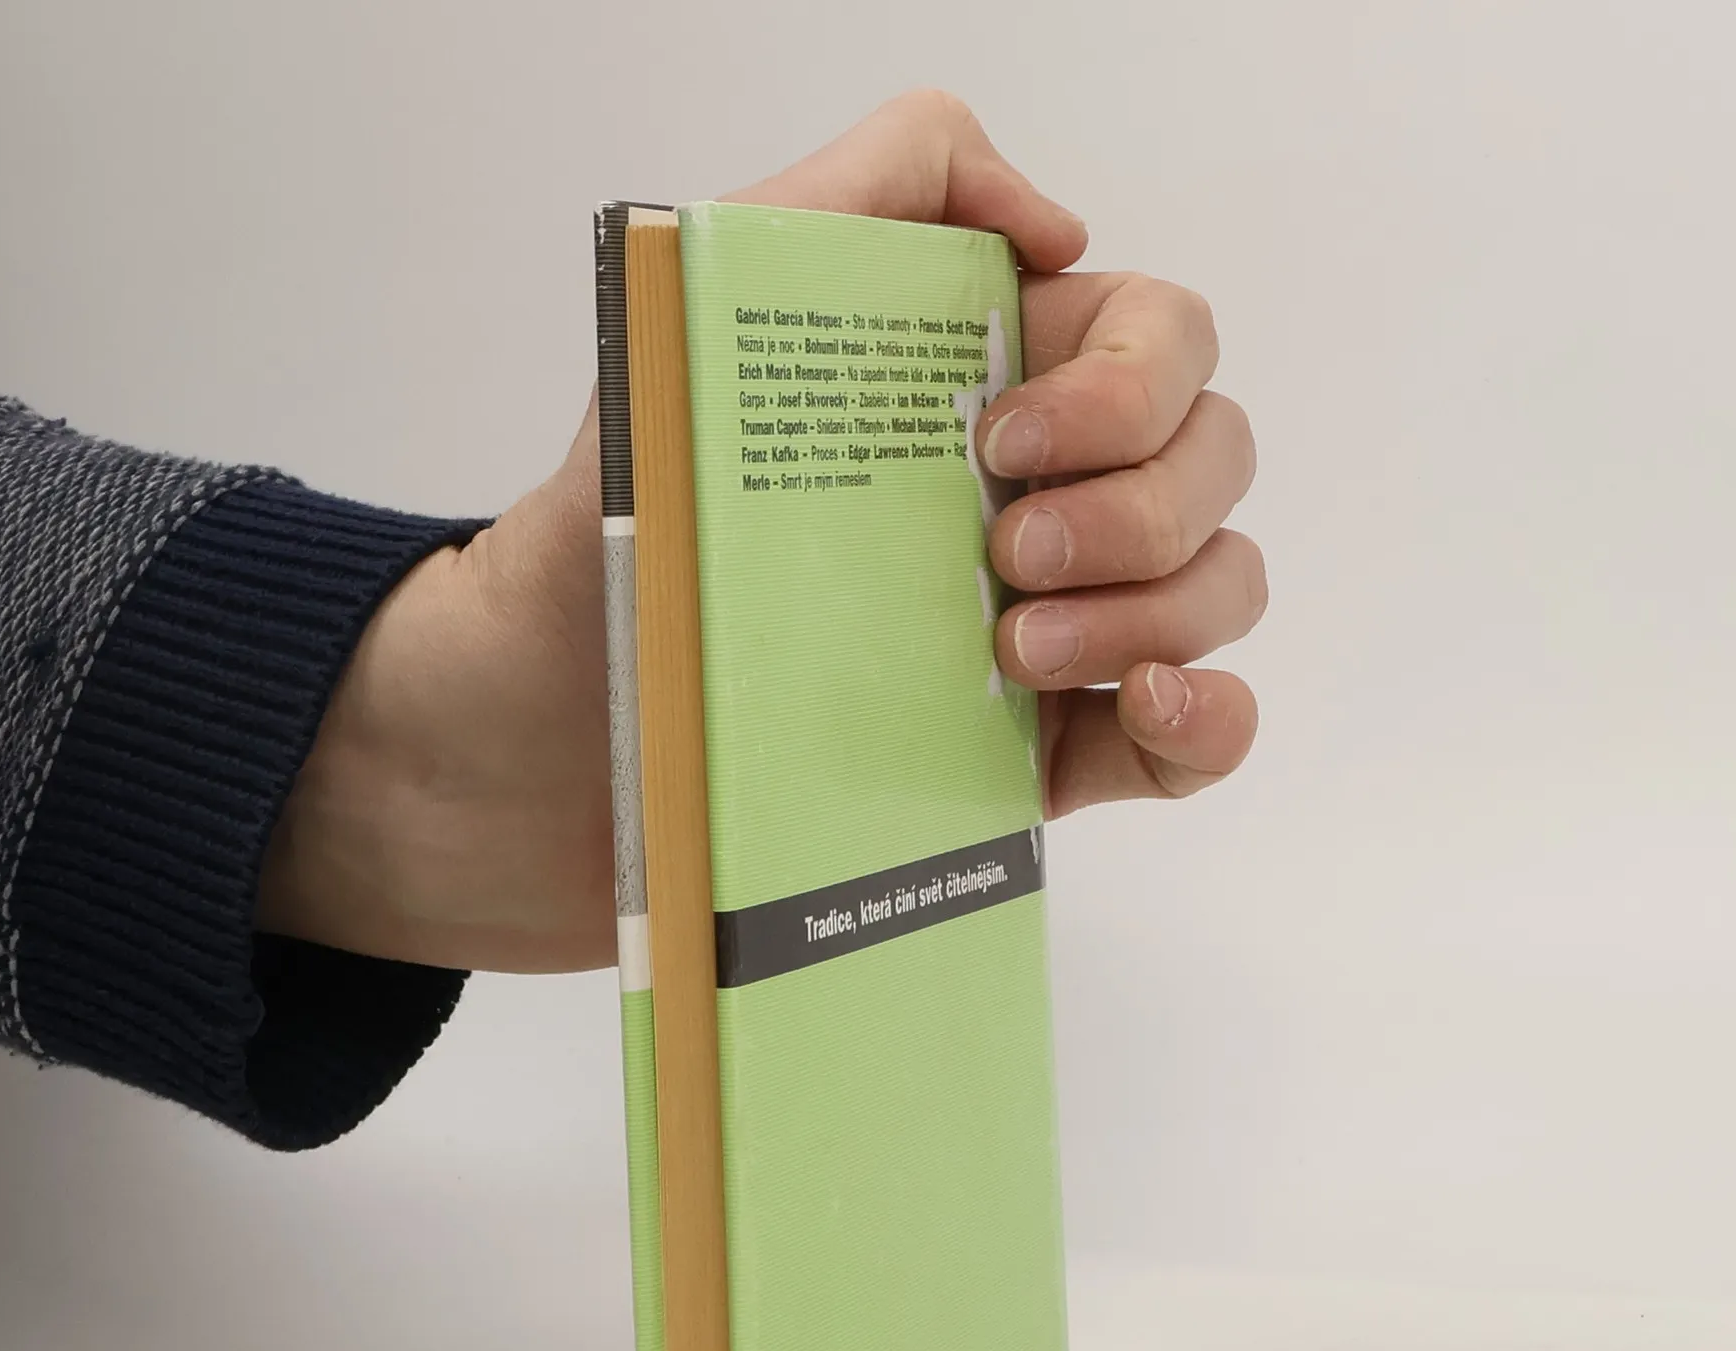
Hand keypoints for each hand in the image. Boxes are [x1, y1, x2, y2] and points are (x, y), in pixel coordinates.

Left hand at [258, 91, 1265, 973]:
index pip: (1158, 335)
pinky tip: (1151, 711)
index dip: (1125, 383)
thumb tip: (1055, 225)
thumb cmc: (590, 550)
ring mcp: (1038, 636)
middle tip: (996, 554)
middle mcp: (1026, 502)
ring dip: (1157, 611)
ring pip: (1217, 586)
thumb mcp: (692, 329)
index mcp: (967, 387)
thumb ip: (862, 199)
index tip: (998, 442)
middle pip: (1211, 457)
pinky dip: (1210, 721)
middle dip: (1140, 503)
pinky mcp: (1027, 766)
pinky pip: (1192, 736)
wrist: (518, 765)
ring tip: (1009, 655)